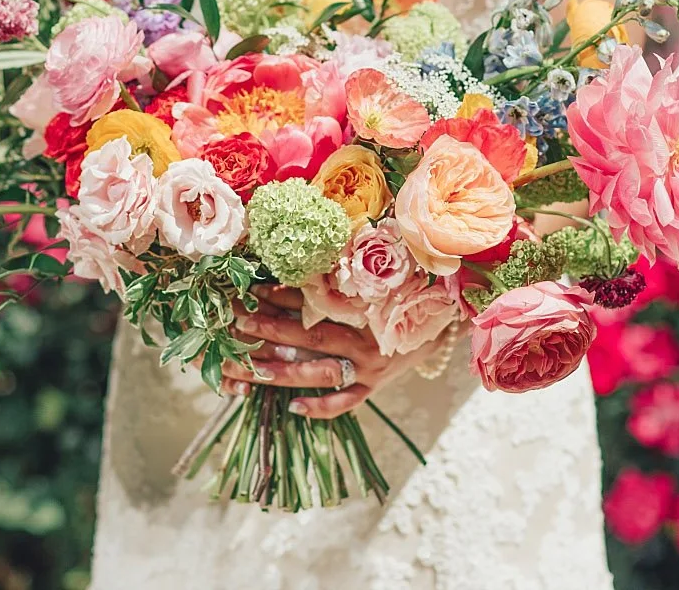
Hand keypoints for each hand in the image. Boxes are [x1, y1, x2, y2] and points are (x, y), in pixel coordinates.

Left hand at [222, 285, 443, 419]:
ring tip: (253, 370)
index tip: (251, 291)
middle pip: (312, 336)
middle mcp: (365, 339)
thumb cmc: (401, 300)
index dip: (282, 296)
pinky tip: (293, 408)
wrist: (440, 326)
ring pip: (321, 372)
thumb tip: (297, 270)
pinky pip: (345, 402)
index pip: (315, 301)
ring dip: (285, 371)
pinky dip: (321, 408)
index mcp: (364, 307)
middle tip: (238, 324)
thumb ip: (339, 281)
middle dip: (272, 330)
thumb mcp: (376, 286)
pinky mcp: (374, 388)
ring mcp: (369, 368)